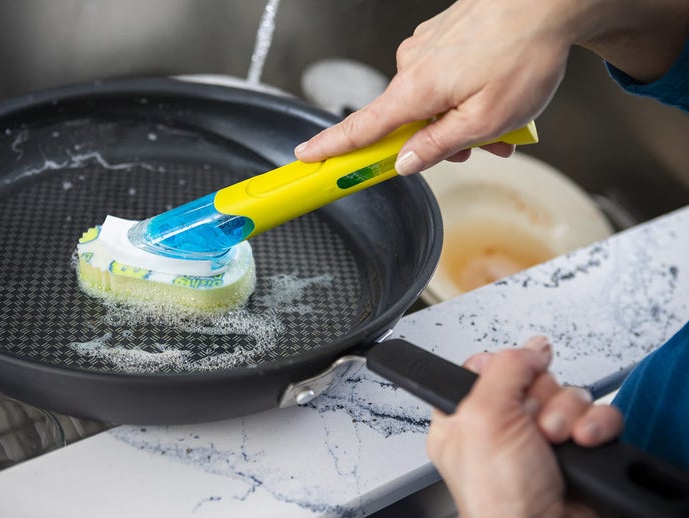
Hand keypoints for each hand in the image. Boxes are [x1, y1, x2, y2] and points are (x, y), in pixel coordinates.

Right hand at [293, 0, 688, 175]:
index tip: (306, 157)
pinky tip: (494, 89)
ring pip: (431, 101)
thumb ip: (438, 146)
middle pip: (407, 122)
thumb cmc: (523, 55)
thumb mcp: (486, 119)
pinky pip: (443, 78)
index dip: (332, 147)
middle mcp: (412, 66)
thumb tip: (404, 164)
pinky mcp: (441, 37)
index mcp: (416, 90)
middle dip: (441, 141)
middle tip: (485, 145)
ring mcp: (425, 48)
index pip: (361, 128)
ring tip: (502, 118)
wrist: (548, 0)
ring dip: (460, 117)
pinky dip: (465, 92)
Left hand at [426, 336, 622, 517]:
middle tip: (531, 425)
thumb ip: (501, 369)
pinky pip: (598, 415)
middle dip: (540, 398)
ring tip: (553, 442)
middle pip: (532, 378)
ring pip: (568, 393)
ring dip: (567, 415)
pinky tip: (581, 445)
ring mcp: (542, 439)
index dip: (503, 371)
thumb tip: (528, 349)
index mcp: (463, 419)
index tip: (510, 386)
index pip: (486, 368)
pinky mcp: (579, 449)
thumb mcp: (482, 417)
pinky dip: (596, 427)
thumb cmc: (498, 502)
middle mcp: (502, 428)